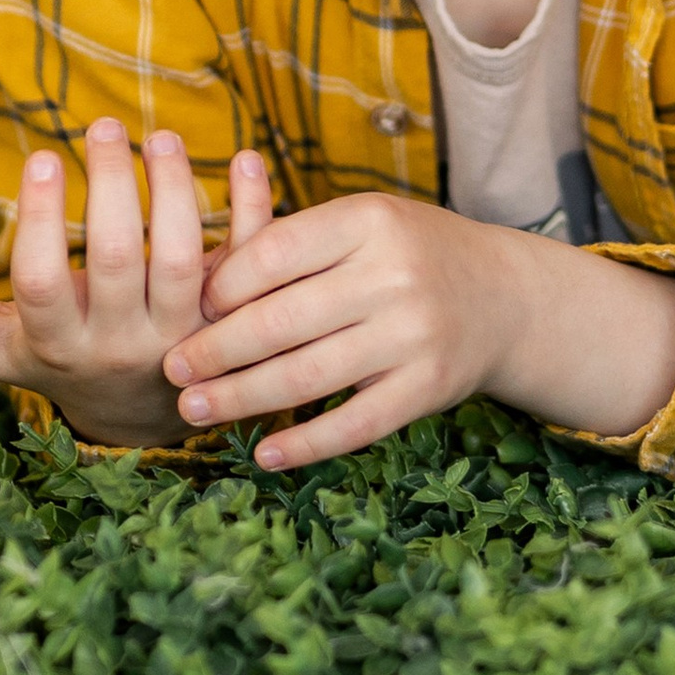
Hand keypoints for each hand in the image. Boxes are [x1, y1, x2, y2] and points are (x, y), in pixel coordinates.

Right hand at [0, 122, 275, 449]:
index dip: (40, 222)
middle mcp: (123, 343)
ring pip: (187, 262)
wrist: (139, 416)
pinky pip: (250, 263)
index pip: (44, 284)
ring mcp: (184, 336)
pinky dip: (255, 210)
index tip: (38, 158)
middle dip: (112, 187)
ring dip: (177, 192)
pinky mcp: (233, 318)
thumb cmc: (55, 358)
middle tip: (102, 125)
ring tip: (160, 136)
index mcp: (59, 344)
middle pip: (121, 262)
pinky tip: (246, 159)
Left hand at [169, 196, 674, 469]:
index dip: (221, 287)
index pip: (274, 254)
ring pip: (307, 377)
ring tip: (194, 409)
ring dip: (241, 399)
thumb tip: (197, 279)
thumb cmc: (409, 255)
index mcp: (369, 220)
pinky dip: (305, 444)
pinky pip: (354, 425)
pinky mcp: (428, 387)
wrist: (504, 296)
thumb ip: (290, 245)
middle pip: (281, 321)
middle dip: (214, 350)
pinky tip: (265, 454)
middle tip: (170, 368)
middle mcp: (393, 274)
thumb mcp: (361, 224)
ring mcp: (413, 334)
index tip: (186, 309)